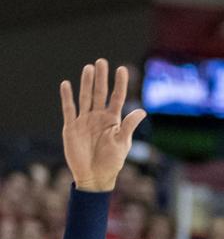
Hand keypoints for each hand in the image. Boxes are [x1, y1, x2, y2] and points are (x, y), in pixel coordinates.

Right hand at [60, 59, 146, 191]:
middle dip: (101, 78)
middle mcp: (99, 117)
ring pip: (85, 97)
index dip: (119, 84)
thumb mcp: (122, 143)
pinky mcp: (71, 127)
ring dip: (86, 83)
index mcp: (113, 120)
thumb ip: (129, 126)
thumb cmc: (112, 162)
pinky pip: (69, 109)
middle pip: (100, 93)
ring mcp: (84, 121)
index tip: (122, 69)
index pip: (117, 97)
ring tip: (88, 68)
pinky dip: (67, 97)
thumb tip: (142, 111)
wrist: (95, 177)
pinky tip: (66, 84)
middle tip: (102, 61)